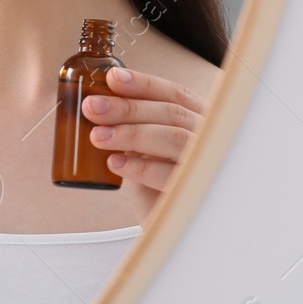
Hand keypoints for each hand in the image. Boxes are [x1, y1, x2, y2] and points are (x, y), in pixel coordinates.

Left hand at [81, 67, 207, 222]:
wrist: (173, 224)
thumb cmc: (158, 179)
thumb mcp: (147, 146)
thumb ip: (134, 124)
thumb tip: (95, 101)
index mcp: (199, 118)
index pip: (175, 94)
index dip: (143, 84)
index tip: (112, 78)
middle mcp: (210, 137)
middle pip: (171, 114)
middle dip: (128, 108)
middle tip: (92, 108)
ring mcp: (208, 163)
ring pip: (174, 139)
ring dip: (131, 134)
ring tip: (97, 137)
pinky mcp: (197, 191)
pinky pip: (171, 175)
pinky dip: (140, 167)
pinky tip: (114, 164)